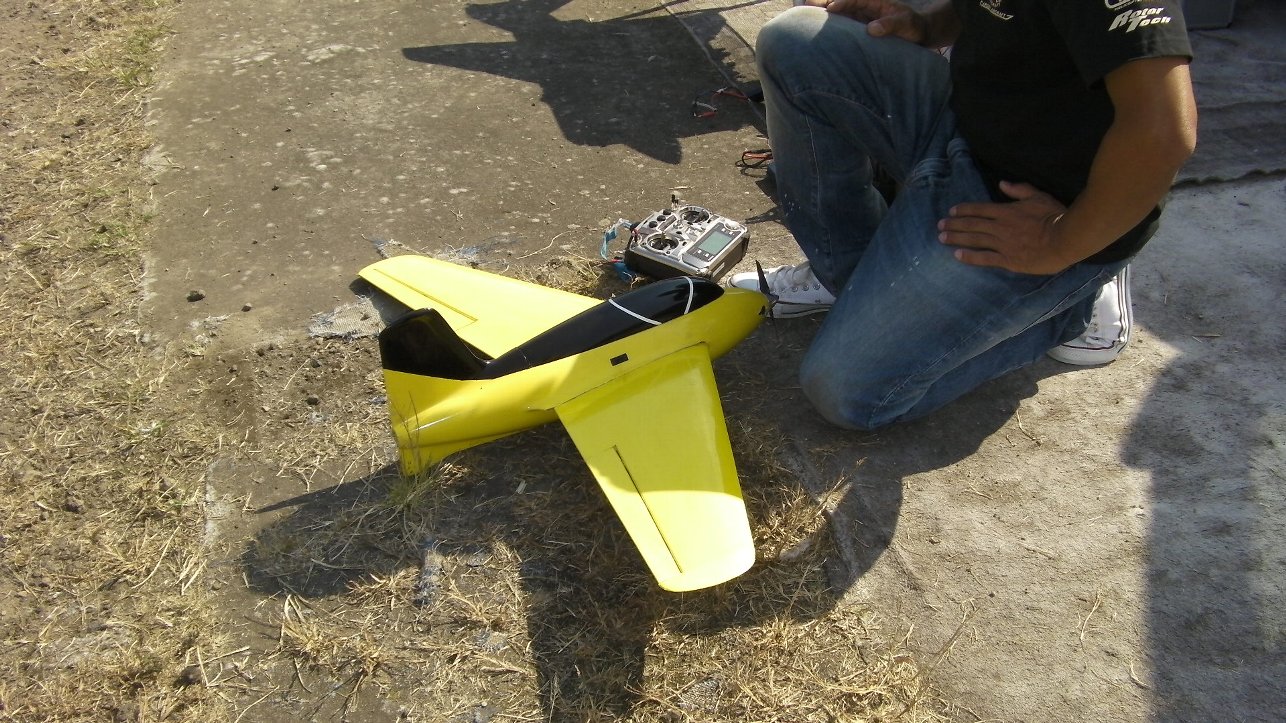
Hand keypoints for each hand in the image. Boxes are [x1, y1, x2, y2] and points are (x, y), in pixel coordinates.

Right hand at [803, 0, 928, 43]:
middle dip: (823, 3)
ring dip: (820, 15)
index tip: (831, 8)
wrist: (916, 34)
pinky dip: (826, 28)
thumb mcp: (905, 24)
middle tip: (805, 4)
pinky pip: (839, 27)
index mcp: (873, 1)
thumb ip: (889, 25)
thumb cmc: (912, 26)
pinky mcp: (855, 30)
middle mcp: (862, 8)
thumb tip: (871, 30)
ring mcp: (857, 18)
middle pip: (840, 3)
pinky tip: (812, 31)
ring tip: (802, 16)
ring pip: (836, 15)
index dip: (843, 2)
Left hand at [938, 181, 1077, 274]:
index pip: (979, 209)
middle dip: (954, 224)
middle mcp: (1000, 227)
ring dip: (956, 238)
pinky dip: (969, 257)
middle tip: (939, 226)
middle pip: (972, 224)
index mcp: (1006, 211)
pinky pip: (984, 258)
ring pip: (974, 240)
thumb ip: (1019, 190)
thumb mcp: (1038, 196)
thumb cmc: (1055, 216)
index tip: (951, 211)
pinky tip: (957, 256)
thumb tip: (1002, 183)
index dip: (964, 210)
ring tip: (941, 238)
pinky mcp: (1008, 260)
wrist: (1065, 239)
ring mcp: (1003, 244)